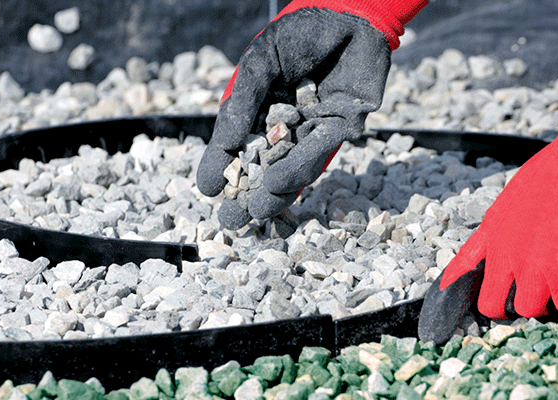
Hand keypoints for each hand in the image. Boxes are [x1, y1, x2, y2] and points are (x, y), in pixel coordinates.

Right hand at [197, 0, 426, 227]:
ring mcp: (315, 128)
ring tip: (255, 209)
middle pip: (265, 165)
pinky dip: (300, 167)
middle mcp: (287, 123)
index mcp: (261, 108)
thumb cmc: (299, 33)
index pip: (237, 143)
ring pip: (293, 166)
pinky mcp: (344, 126)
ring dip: (275, 190)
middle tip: (232, 221)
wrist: (349, 12)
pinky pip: (320, 151)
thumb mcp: (260, 62)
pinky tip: (279, 182)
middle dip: (248, 193)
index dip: (221, 166)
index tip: (208, 188)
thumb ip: (244, 101)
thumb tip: (227, 143)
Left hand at [418, 73, 557, 344]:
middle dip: (509, 307)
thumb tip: (474, 264)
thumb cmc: (551, 176)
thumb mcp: (504, 206)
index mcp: (490, 241)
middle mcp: (509, 259)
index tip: (439, 330)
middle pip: (496, 307)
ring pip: (533, 310)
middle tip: (527, 296)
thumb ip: (487, 239)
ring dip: (546, 304)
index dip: (452, 307)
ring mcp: (540, 269)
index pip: (460, 281)